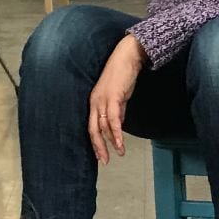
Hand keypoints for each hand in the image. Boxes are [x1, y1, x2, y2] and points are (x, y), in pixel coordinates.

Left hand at [88, 36, 145, 164]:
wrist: (127, 57)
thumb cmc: (122, 75)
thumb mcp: (118, 96)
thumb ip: (117, 110)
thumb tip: (118, 125)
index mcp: (94, 102)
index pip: (91, 126)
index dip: (95, 142)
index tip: (99, 155)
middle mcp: (94, 102)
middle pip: (92, 129)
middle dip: (98, 147)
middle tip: (103, 161)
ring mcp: (102, 100)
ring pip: (102, 126)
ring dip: (109, 143)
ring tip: (117, 154)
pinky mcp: (112, 97)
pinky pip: (113, 119)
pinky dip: (116, 133)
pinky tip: (119, 143)